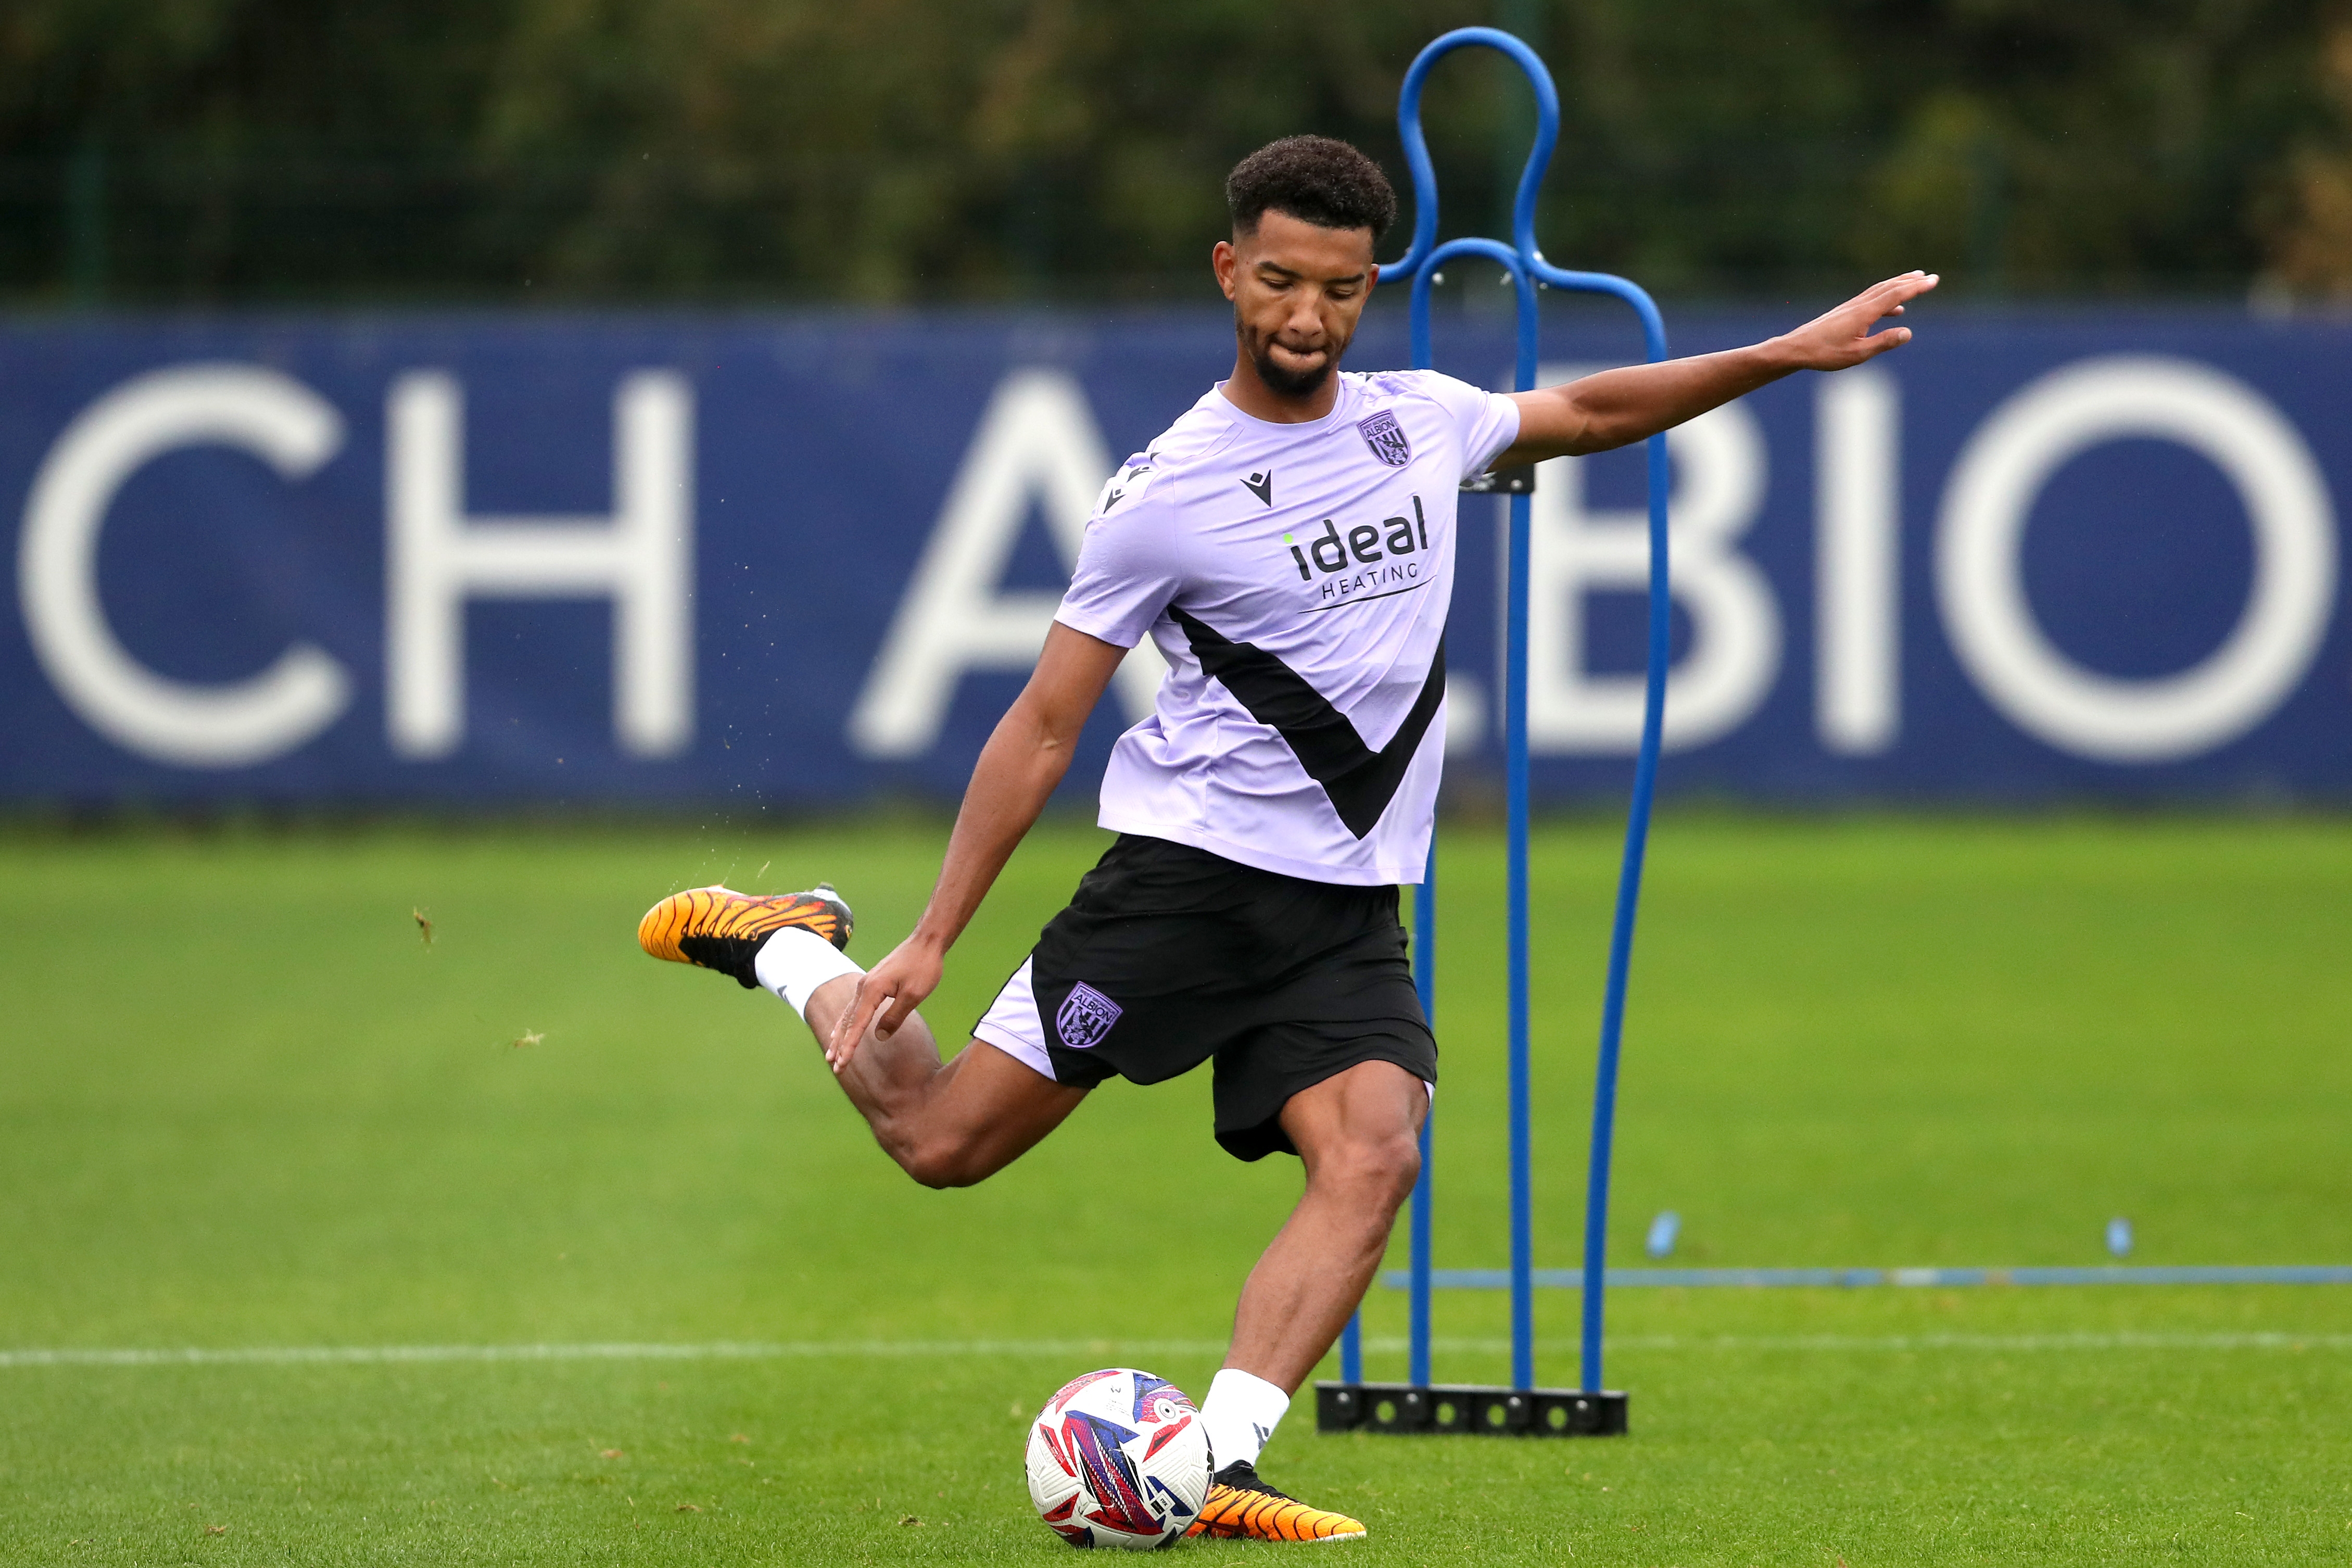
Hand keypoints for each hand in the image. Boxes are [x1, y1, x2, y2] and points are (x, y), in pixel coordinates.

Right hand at [825, 935, 943, 1071]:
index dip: (849, 1046)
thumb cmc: (923, 967)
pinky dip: (845, 1021)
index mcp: (872, 991)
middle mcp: (863, 987)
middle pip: (848, 1021)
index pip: (857, 1025)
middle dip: (840, 1045)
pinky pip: (853, 1007)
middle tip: (834, 1065)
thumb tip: (879, 1037)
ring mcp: (865, 984)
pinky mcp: (871, 983)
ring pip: (848, 1014)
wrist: (925, 942)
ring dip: (839, 1035)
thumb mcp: (913, 995)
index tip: (841, 1064)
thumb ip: (895, 1016)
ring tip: (831, 1053)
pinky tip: (841, 1029)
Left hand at [1775, 271, 1938, 371]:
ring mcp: (1851, 307)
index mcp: (1864, 313)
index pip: (1896, 295)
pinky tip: (1896, 311)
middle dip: (1911, 282)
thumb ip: (1883, 343)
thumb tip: (1908, 333)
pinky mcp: (1845, 312)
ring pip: (1880, 291)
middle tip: (1930, 277)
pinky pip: (1871, 300)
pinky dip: (1887, 300)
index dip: (1916, 287)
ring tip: (1915, 282)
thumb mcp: (1857, 354)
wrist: (1796, 348)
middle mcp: (1859, 305)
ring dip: (1899, 285)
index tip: (1934, 280)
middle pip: (1889, 287)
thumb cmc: (1825, 353)